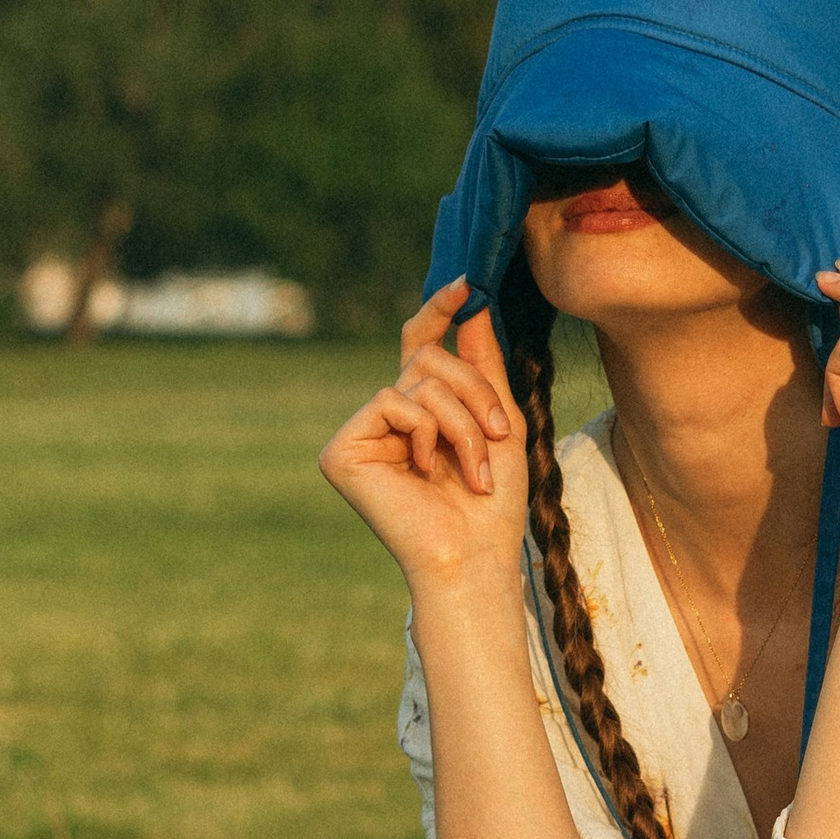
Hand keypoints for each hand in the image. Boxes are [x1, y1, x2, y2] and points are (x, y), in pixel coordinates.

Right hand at [318, 280, 529, 592]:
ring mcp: (360, 433)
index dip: (439, 311)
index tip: (467, 285)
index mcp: (419, 411)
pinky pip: (391, 400)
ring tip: (472, 469)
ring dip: (461, 421)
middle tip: (495, 434)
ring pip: (417, 379)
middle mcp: (385, 417)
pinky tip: (426, 469)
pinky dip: (425, 431)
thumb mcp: (498, 421)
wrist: (475, 554)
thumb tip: (472, 303)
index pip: (420, 345)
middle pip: (428, 357)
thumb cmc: (492, 501)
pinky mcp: (341, 450)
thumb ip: (482, 364)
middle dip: (474, 390)